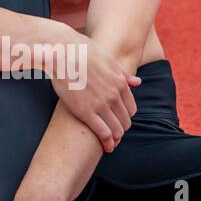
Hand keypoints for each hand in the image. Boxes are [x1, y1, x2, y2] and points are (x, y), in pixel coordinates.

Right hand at [52, 37, 140, 152]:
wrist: (63, 53)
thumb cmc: (82, 53)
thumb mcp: (108, 61)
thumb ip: (123, 74)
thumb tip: (138, 82)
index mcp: (121, 83)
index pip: (131, 109)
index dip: (126, 118)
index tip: (119, 122)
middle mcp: (114, 95)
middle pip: (125, 121)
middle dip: (121, 130)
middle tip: (114, 135)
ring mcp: (101, 104)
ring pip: (116, 129)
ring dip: (115, 139)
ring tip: (111, 144)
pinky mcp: (86, 112)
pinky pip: (103, 132)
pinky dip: (106, 142)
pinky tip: (105, 147)